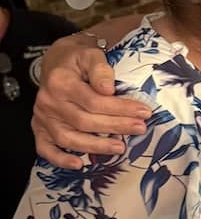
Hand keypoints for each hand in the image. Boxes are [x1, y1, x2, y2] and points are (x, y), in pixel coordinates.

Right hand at [32, 34, 151, 168]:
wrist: (56, 60)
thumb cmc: (78, 58)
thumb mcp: (91, 54)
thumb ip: (101, 69)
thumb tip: (109, 90)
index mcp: (61, 83)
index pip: (94, 101)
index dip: (120, 108)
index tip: (143, 112)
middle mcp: (49, 102)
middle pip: (84, 121)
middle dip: (115, 127)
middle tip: (139, 129)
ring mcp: (42, 118)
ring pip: (68, 138)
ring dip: (95, 146)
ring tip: (120, 148)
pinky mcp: (38, 128)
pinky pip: (45, 148)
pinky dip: (60, 159)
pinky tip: (79, 164)